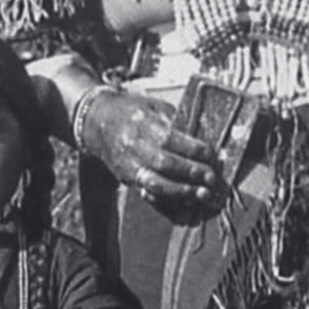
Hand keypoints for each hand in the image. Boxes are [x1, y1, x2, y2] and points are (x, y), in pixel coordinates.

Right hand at [78, 88, 220, 212]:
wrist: (97, 122)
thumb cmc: (131, 112)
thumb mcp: (154, 108)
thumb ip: (177, 123)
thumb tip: (203, 142)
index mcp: (142, 123)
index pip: (171, 139)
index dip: (193, 149)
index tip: (210, 155)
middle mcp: (133, 146)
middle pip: (164, 164)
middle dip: (191, 173)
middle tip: (211, 178)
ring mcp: (128, 165)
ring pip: (155, 183)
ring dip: (181, 191)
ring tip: (201, 194)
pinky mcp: (125, 177)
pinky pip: (146, 192)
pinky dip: (166, 199)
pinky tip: (182, 201)